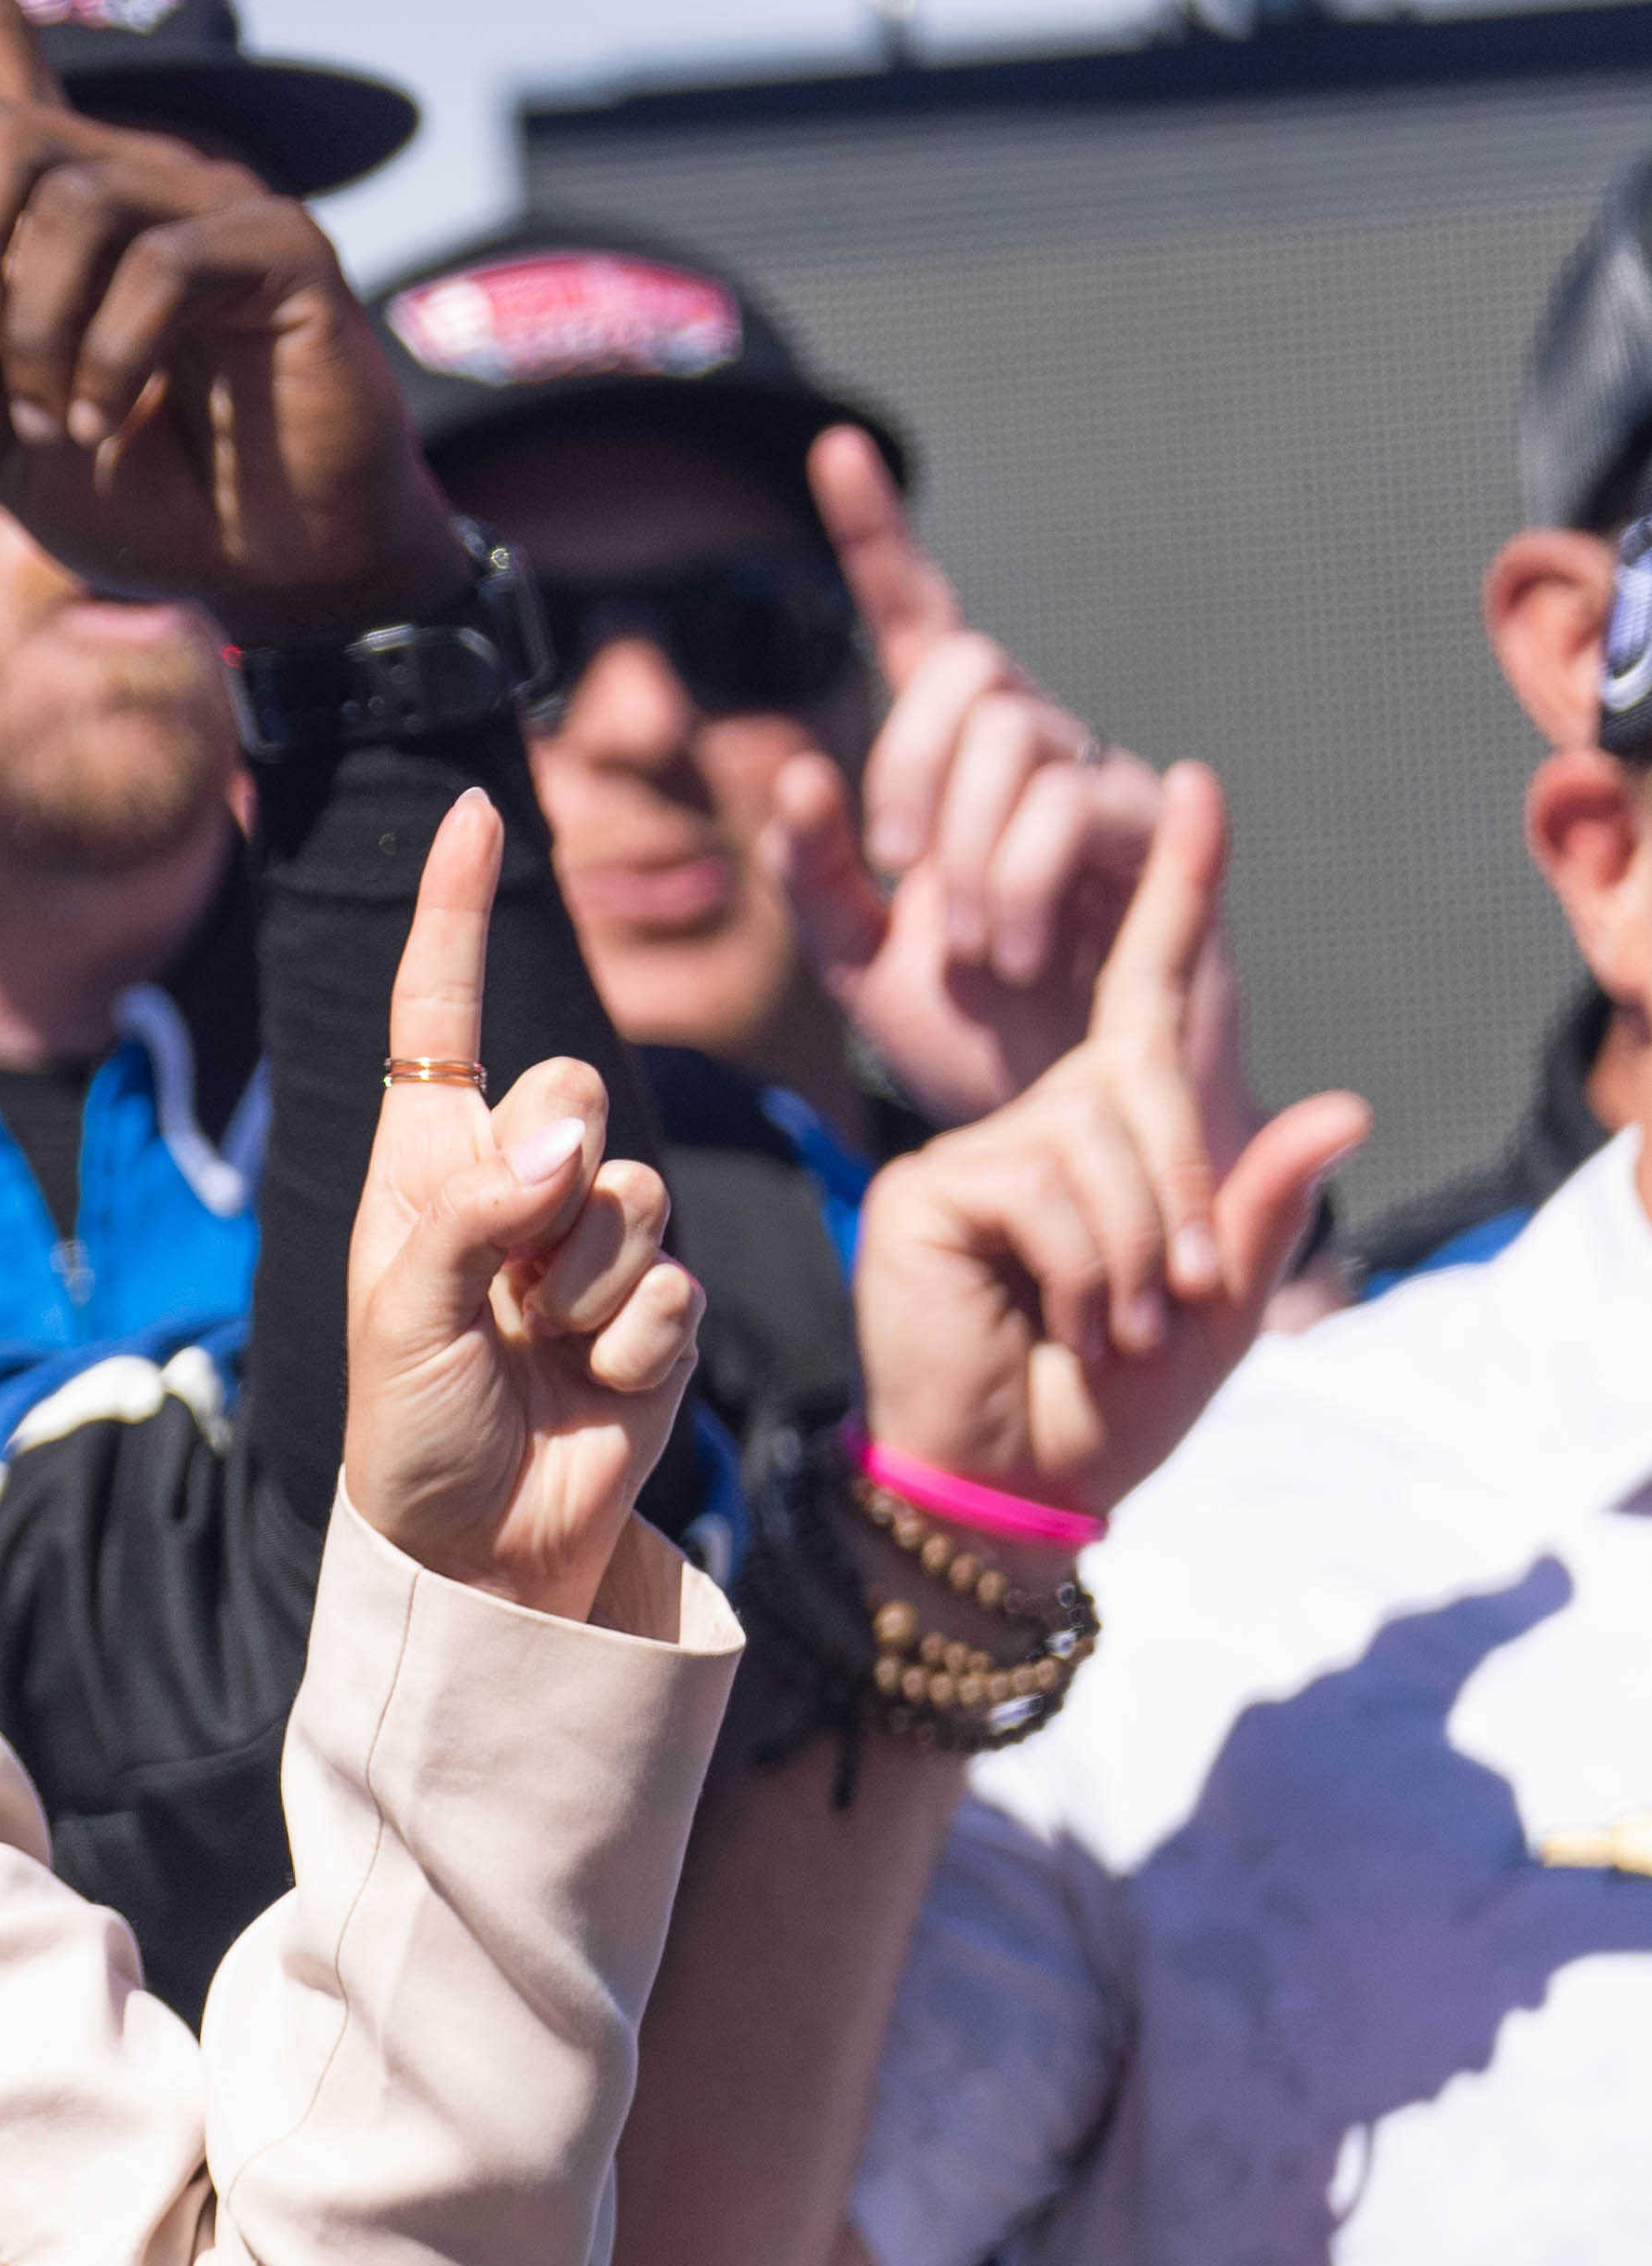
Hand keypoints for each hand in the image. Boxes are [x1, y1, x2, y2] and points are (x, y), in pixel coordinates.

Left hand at [0, 0, 465, 647]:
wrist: (270, 568)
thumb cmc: (144, 498)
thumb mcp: (1, 448)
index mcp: (64, 204)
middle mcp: (139, 174)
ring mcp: (215, 200)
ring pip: (67, 210)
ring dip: (29, 338)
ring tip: (62, 418)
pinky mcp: (279, 249)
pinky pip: (156, 267)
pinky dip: (104, 358)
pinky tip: (108, 416)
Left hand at [340, 790, 706, 1617]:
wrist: (478, 1553)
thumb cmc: (409, 1436)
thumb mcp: (403, 1319)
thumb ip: (472, 1217)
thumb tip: (560, 1141)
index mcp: (425, 1168)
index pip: (442, 1021)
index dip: (454, 915)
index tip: (471, 812)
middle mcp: (510, 1188)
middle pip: (578, 1088)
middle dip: (553, 1178)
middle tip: (506, 1287)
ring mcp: (587, 1248)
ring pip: (638, 1193)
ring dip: (586, 1286)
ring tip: (538, 1354)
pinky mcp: (655, 1312)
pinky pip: (677, 1287)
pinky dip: (634, 1347)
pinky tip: (593, 1392)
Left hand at [761, 427, 1165, 1119]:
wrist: (1065, 1121)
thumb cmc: (971, 1035)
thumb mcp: (857, 960)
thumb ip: (812, 875)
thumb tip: (803, 774)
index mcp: (948, 763)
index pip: (916, 626)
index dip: (876, 538)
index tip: (828, 450)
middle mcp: (1032, 747)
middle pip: (967, 672)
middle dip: (910, 766)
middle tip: (902, 874)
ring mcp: (1104, 782)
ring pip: (1021, 741)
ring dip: (971, 854)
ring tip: (978, 946)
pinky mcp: (1165, 833)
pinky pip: (1085, 806)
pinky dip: (1028, 880)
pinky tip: (1025, 949)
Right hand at [850, 764, 1361, 1529]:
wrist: (1015, 1479)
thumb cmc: (1115, 1403)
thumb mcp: (1222, 1305)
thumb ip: (1266, 1205)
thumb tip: (1341, 1105)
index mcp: (1110, 1135)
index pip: (1145, 995)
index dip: (1176, 895)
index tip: (1193, 787)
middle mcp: (1035, 1122)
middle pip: (1140, 1087)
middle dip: (1180, 1201)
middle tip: (1167, 1305)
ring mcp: (970, 1150)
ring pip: (1093, 1143)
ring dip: (1130, 1252)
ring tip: (1104, 1323)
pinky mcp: (923, 1188)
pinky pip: (1036, 1182)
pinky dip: (1077, 1259)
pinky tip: (1052, 1312)